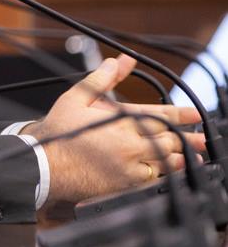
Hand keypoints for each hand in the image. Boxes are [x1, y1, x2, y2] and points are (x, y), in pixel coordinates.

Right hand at [28, 55, 203, 203]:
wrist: (44, 166)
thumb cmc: (58, 133)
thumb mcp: (75, 99)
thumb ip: (101, 79)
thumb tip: (120, 60)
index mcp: (120, 120)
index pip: (160, 115)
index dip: (182, 114)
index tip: (196, 115)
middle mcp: (130, 143)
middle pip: (169, 139)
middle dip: (188, 137)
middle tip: (202, 138)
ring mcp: (130, 166)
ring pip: (167, 160)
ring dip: (182, 156)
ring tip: (194, 155)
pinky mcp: (126, 185)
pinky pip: (156, 180)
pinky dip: (168, 174)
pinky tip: (174, 172)